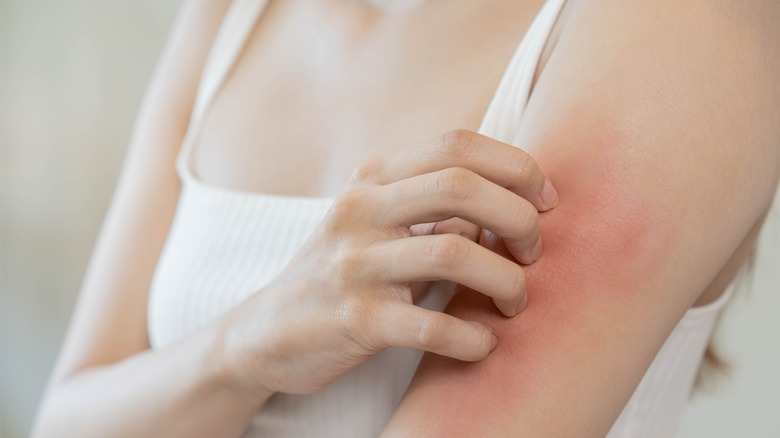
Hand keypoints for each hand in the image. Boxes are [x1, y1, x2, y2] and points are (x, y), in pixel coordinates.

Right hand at [221, 129, 558, 395]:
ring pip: (454, 252)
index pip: (456, 145)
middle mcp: (360, 211)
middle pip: (460, 185)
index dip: (515, 165)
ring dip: (506, 280)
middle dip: (519, 217)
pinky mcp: (353, 320)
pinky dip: (473, 338)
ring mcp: (353, 264)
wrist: (267, 332)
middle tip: (534, 252)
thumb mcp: (379, 223)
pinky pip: (431, 326)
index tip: (545, 200)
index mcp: (372, 179)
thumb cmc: (343, 273)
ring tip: (514, 301)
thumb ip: (435, 207)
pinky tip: (483, 344)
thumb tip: (512, 205)